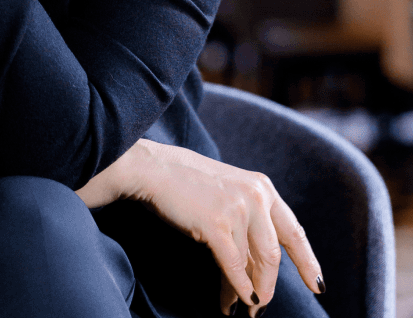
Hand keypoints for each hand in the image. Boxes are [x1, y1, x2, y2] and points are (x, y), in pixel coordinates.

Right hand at [127, 139, 324, 316]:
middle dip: (268, 287)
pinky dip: (237, 288)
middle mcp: (256, 196)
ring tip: (239, 308)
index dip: (306, 261)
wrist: (157, 169)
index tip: (316, 284)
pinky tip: (233, 302)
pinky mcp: (217, 224)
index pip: (294, 231)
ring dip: (248, 292)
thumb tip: (258, 270)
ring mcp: (238, 209)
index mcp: (263, 187)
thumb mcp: (230, 193)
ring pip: (253, 264)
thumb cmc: (189, 184)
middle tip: (260, 308)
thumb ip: (250, 221)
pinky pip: (234, 266)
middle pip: (273, 256)